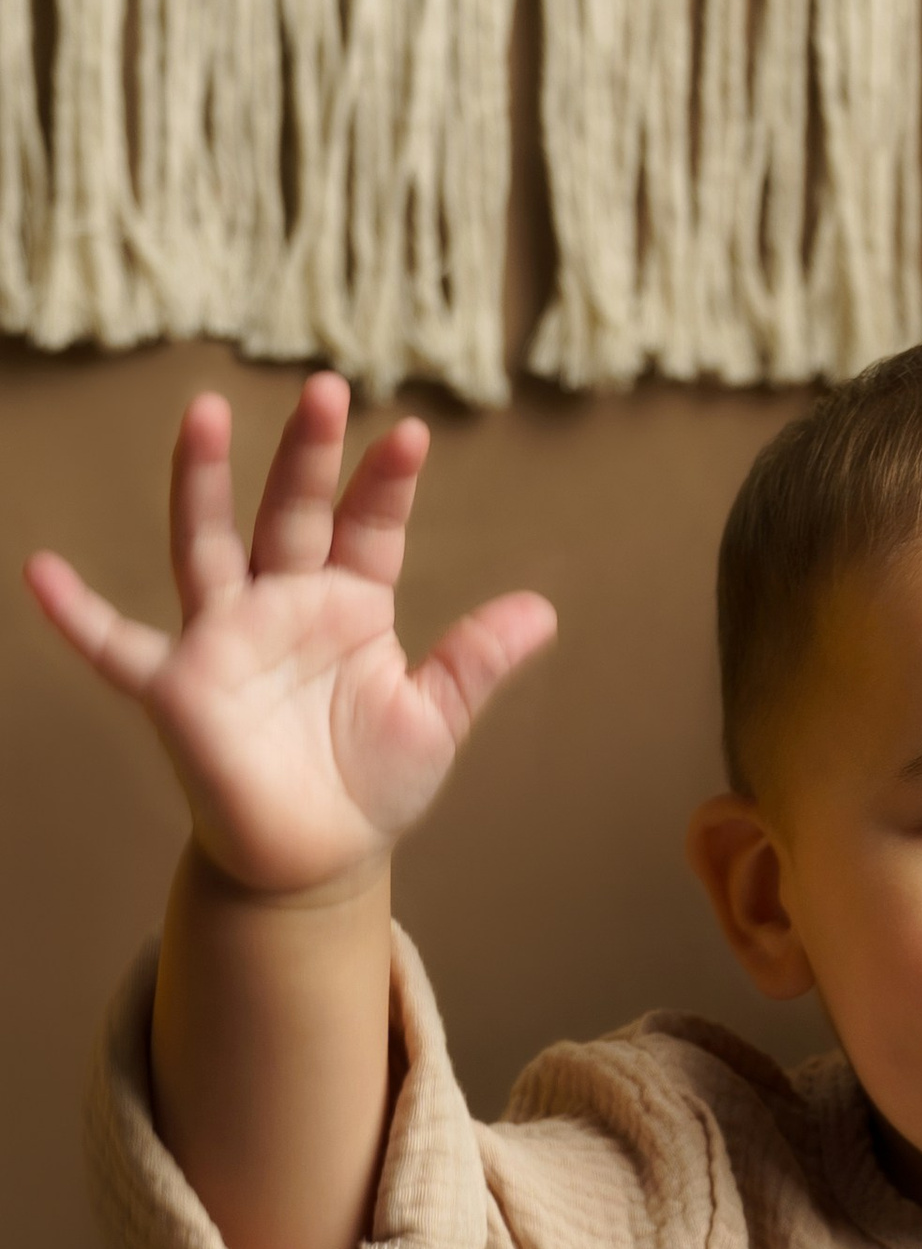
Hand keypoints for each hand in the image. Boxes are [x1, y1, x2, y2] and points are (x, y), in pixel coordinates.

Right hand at [24, 375, 555, 901]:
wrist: (318, 861)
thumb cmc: (370, 785)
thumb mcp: (436, 719)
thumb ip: (477, 661)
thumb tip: (543, 610)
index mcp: (349, 606)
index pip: (369, 527)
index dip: (387, 484)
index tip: (411, 434)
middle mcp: (282, 605)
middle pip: (293, 513)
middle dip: (307, 455)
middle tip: (325, 386)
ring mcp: (225, 640)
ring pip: (209, 545)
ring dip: (206, 482)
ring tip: (207, 413)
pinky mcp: (178, 688)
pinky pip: (114, 649)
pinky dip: (74, 616)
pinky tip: (38, 572)